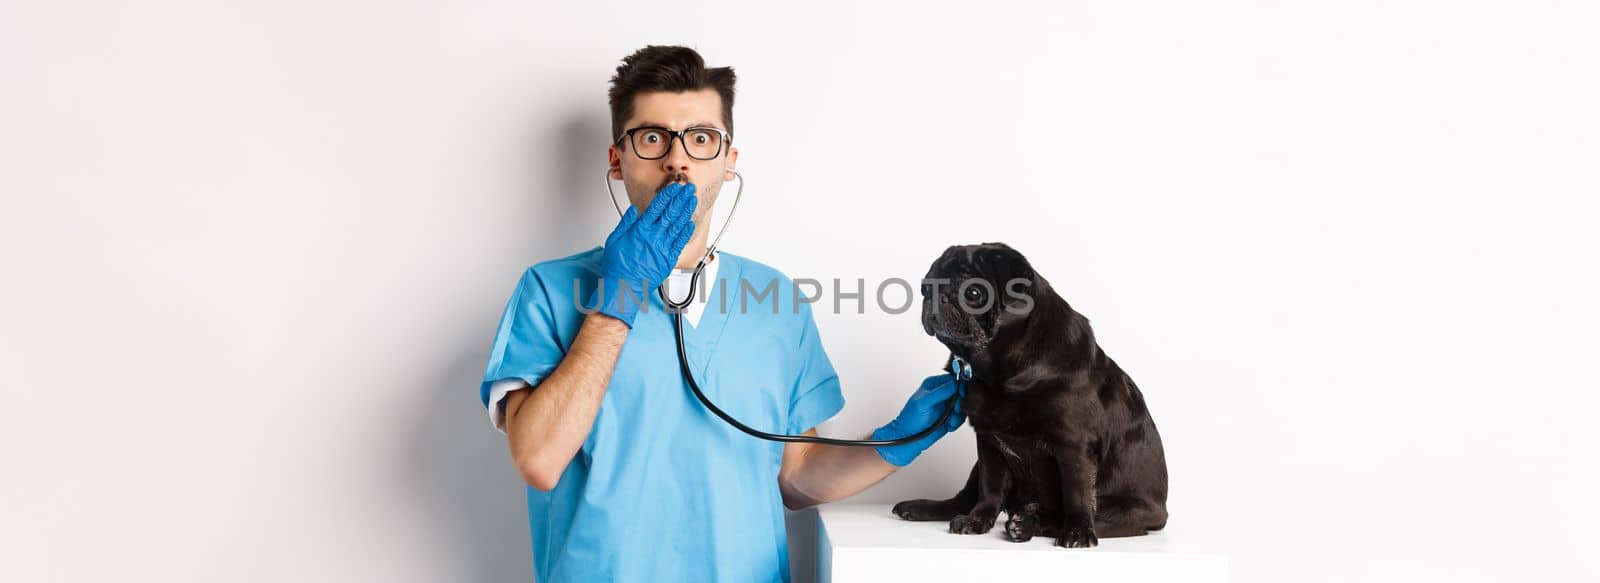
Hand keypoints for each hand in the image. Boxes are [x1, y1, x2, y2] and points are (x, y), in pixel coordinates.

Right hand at [589, 182, 697, 327]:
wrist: (624, 287)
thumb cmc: (618, 266)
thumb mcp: (614, 239)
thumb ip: (625, 223)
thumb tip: (633, 210)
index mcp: (640, 230)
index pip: (657, 207)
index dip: (667, 195)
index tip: (674, 187)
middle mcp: (654, 237)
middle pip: (671, 213)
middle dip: (681, 199)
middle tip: (689, 189)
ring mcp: (663, 248)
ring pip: (678, 225)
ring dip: (686, 211)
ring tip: (692, 200)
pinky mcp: (668, 259)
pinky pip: (680, 243)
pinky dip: (686, 232)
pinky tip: (690, 222)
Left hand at [871, 373, 966, 465]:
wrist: (908, 438)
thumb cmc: (909, 419)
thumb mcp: (923, 403)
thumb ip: (939, 392)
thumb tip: (954, 384)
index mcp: (933, 385)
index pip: (952, 379)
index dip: (959, 385)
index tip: (961, 393)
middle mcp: (941, 394)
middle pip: (960, 392)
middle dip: (960, 402)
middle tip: (956, 409)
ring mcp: (946, 406)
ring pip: (963, 405)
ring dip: (958, 414)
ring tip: (950, 420)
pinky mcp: (950, 417)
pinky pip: (961, 417)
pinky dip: (957, 422)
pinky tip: (949, 425)